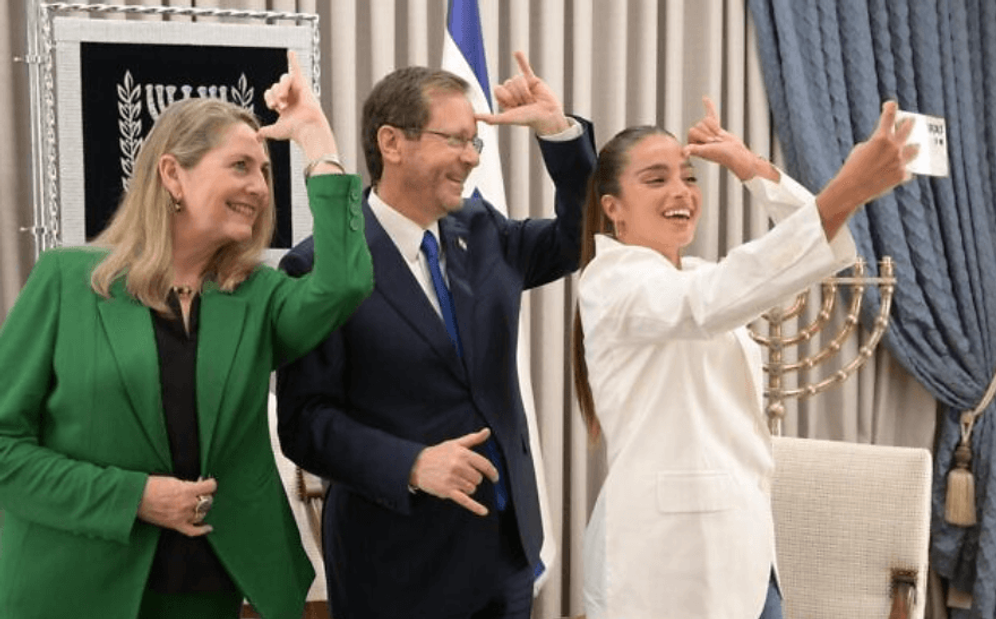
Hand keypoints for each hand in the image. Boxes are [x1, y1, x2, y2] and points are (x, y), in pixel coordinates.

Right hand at [137, 476, 216, 536]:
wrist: (135, 498)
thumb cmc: (151, 486)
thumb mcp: (173, 480)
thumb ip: (187, 485)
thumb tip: (197, 486)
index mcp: (187, 490)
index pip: (210, 487)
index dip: (210, 484)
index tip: (208, 483)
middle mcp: (187, 504)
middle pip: (207, 501)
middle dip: (205, 495)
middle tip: (199, 493)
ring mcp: (181, 516)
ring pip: (202, 514)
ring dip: (202, 509)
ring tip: (197, 504)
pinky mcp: (175, 525)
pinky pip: (193, 531)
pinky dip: (202, 530)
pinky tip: (208, 528)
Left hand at [258, 50, 340, 165]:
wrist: (306, 128)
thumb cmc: (294, 131)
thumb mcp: (275, 130)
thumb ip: (265, 131)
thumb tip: (256, 137)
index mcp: (286, 106)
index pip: (271, 94)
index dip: (269, 98)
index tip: (273, 107)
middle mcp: (292, 97)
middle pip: (275, 86)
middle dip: (274, 95)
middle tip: (279, 106)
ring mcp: (298, 90)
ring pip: (282, 80)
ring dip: (280, 90)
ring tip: (283, 100)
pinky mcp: (303, 85)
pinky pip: (297, 69)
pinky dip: (293, 60)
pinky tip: (290, 52)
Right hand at [409, 428, 499, 515]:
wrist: (417, 465)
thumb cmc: (439, 454)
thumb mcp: (455, 444)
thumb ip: (473, 438)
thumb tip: (487, 431)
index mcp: (462, 454)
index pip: (484, 465)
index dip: (492, 472)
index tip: (495, 478)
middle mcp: (458, 466)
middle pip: (478, 479)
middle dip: (473, 479)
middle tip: (461, 475)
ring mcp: (452, 479)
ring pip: (472, 489)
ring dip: (467, 487)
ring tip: (455, 481)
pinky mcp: (447, 491)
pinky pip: (465, 500)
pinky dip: (475, 507)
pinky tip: (484, 512)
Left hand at [476, 51, 569, 135]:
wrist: (547, 116)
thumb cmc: (528, 119)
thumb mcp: (507, 118)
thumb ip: (491, 118)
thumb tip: (474, 117)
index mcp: (505, 100)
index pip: (498, 89)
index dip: (506, 97)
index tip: (514, 106)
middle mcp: (513, 92)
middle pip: (508, 83)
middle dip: (517, 95)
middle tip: (525, 104)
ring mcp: (523, 85)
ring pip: (517, 78)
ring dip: (524, 91)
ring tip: (532, 100)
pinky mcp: (532, 80)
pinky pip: (525, 67)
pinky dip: (521, 60)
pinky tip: (517, 52)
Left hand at [686, 96, 767, 180]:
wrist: (736, 153)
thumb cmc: (721, 154)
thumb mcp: (706, 151)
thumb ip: (694, 149)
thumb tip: (684, 152)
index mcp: (692, 144)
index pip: (692, 130)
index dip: (703, 136)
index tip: (710, 144)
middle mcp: (697, 138)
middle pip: (699, 124)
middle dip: (709, 132)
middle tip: (716, 142)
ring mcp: (706, 132)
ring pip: (707, 120)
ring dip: (715, 129)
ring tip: (719, 139)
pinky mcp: (716, 126)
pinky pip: (711, 113)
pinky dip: (709, 105)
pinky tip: (705, 98)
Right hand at [816, 100, 918, 238]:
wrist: (851, 190)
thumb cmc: (852, 168)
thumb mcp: (861, 150)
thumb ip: (878, 143)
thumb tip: (892, 145)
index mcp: (881, 137)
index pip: (889, 115)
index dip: (890, 107)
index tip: (891, 105)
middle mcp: (894, 146)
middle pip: (909, 127)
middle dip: (909, 123)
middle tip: (910, 122)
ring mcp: (900, 161)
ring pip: (916, 149)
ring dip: (913, 148)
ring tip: (914, 147)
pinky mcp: (902, 175)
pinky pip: (907, 169)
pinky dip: (902, 170)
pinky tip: (896, 172)